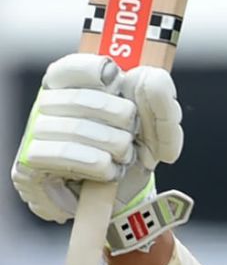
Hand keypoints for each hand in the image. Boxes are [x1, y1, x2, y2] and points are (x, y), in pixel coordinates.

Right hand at [11, 54, 182, 223]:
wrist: (122, 199)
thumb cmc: (132, 153)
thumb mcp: (158, 125)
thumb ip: (160, 96)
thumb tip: (146, 75)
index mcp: (73, 87)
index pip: (71, 66)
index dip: (94, 70)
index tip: (116, 81)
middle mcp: (47, 106)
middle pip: (83, 99)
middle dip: (122, 119)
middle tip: (132, 135)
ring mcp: (34, 135)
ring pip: (77, 129)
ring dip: (115, 147)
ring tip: (124, 157)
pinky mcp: (28, 165)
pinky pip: (65, 155)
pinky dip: (100, 166)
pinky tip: (108, 171)